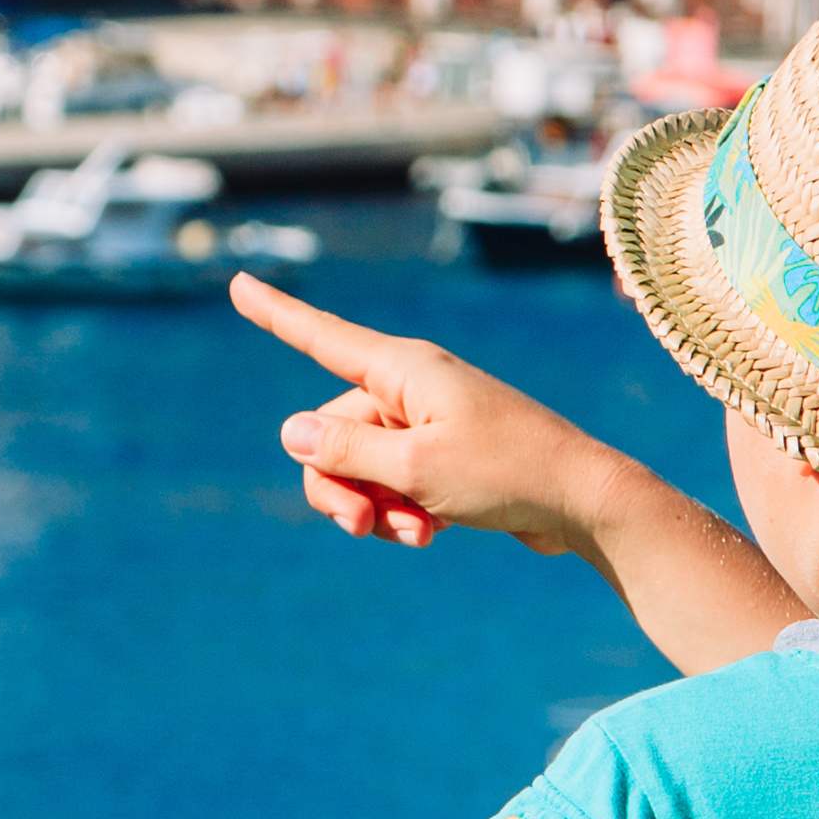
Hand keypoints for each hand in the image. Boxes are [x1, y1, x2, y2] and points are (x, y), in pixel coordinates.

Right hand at [230, 278, 632, 557]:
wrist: (581, 502)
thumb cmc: (506, 473)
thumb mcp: (415, 467)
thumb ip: (346, 450)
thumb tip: (290, 430)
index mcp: (403, 369)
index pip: (322, 337)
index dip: (276, 315)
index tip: (237, 284)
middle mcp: (410, 387)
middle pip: (330, 432)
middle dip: (336, 485)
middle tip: (362, 526)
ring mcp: (427, 422)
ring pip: (359, 466)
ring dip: (372, 506)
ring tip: (413, 534)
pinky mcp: (443, 456)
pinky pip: (391, 482)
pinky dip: (399, 511)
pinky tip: (430, 534)